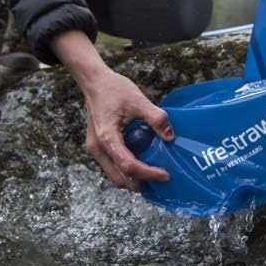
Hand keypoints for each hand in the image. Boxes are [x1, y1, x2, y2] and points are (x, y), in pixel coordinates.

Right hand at [51, 30, 173, 189]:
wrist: (94, 82)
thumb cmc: (114, 89)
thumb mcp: (138, 100)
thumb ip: (155, 117)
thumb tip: (170, 136)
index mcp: (106, 138)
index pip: (128, 166)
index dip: (148, 174)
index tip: (165, 174)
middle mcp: (97, 148)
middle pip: (120, 178)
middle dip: (141, 183)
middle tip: (161, 178)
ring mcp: (96, 149)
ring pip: (115, 175)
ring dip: (134, 178)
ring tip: (154, 173)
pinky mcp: (98, 147)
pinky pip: (113, 166)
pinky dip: (127, 170)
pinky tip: (143, 162)